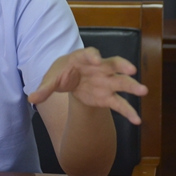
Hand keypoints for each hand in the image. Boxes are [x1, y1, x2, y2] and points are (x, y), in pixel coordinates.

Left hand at [28, 48, 147, 123]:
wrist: (70, 80)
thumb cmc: (62, 74)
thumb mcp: (51, 79)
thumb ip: (44, 88)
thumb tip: (32, 99)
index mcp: (83, 58)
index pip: (89, 54)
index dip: (93, 56)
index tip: (96, 60)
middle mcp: (99, 68)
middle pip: (113, 64)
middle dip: (122, 67)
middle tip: (132, 71)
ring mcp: (106, 81)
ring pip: (122, 82)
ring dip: (132, 86)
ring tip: (143, 91)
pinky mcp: (108, 96)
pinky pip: (120, 103)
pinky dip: (129, 112)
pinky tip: (137, 121)